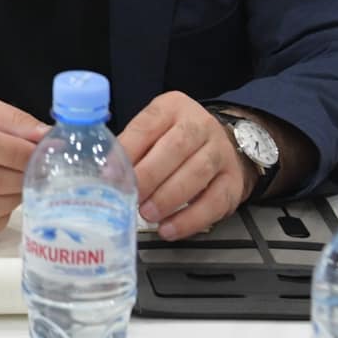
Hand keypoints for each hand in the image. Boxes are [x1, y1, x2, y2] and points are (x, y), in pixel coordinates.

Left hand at [117, 91, 250, 240]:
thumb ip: (130, 148)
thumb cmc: (175, 140)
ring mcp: (220, 152)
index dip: (128, 150)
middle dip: (150, 175)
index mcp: (172, 108)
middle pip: (176, 147)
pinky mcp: (232, 182)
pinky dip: (189, 219)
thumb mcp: (152, 131)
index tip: (111, 174)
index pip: (147, 125)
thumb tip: (105, 175)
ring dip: (168, 198)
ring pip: (197, 173)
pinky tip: (169, 229)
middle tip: (131, 197)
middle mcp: (200, 125)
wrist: (222, 144)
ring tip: (147, 213)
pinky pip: (213, 202)